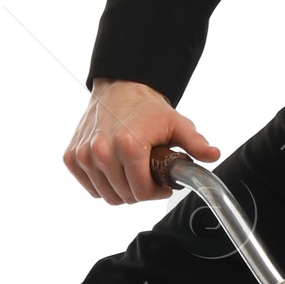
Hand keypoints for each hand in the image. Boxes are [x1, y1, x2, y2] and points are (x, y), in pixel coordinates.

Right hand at [63, 79, 218, 204]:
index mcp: (128, 146)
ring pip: (106, 195)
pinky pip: (89, 186)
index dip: (156, 192)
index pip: (141, 192)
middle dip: (140, 191)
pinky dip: (102, 184)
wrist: (120, 86)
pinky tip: (114, 169)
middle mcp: (101, 151)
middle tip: (149, 175)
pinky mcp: (72, 156)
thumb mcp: (177, 123)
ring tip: (133, 171)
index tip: (162, 184)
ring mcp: (83, 154)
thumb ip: (195, 143)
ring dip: (121, 189)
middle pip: (124, 197)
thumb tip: (213, 155)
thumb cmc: (147, 108)